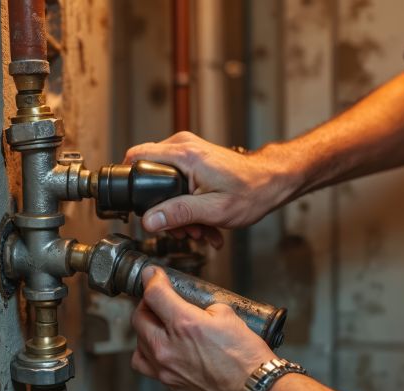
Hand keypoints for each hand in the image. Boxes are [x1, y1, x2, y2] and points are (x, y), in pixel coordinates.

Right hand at [124, 131, 293, 248]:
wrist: (273, 183)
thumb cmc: (251, 191)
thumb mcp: (212, 210)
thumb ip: (178, 214)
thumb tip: (150, 220)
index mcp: (183, 154)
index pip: (136, 157)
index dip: (130, 183)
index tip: (137, 206)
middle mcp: (183, 147)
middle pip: (150, 176)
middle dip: (164, 210)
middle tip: (183, 228)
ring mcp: (189, 152)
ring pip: (166, 184)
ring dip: (180, 212)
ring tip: (200, 229)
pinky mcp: (195, 160)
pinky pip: (179, 183)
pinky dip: (189, 205)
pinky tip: (205, 223)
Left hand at [130, 266, 276, 390]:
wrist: (253, 388)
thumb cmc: (245, 354)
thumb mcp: (227, 315)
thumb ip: (203, 306)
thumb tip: (192, 305)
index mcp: (185, 324)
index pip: (154, 294)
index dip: (152, 279)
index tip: (153, 276)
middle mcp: (169, 347)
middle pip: (139, 317)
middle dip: (147, 304)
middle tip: (159, 300)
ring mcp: (166, 367)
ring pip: (138, 341)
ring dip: (145, 328)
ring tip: (159, 325)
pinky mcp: (169, 382)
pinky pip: (145, 363)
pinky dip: (147, 352)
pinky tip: (159, 347)